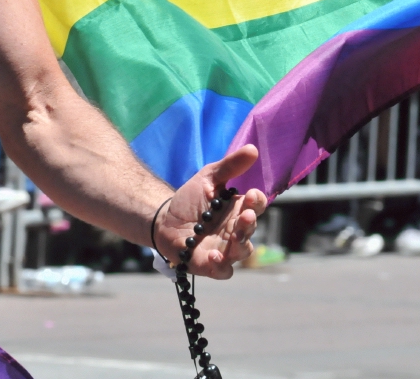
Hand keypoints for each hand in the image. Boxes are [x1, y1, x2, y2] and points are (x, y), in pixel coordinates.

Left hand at [156, 145, 268, 279]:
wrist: (163, 218)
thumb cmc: (189, 200)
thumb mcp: (208, 178)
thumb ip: (230, 166)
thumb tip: (253, 149)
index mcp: (237, 210)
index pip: (255, 206)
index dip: (256, 202)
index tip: (252, 194)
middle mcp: (235, 231)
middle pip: (250, 230)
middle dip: (249, 223)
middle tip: (245, 215)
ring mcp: (224, 249)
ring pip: (242, 252)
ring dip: (240, 246)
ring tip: (233, 238)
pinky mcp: (209, 264)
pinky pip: (223, 271)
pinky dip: (222, 266)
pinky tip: (215, 256)